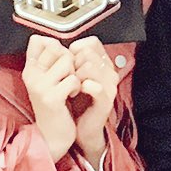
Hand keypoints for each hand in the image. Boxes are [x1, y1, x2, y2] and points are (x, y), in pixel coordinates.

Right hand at [24, 35, 79, 161]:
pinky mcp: (51, 97)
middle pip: (55, 46)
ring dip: (74, 72)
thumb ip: (49, 60)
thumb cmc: (54, 105)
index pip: (38, 40)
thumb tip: (51, 39)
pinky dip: (77, 86)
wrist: (52, 136)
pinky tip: (72, 95)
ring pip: (66, 60)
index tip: (59, 60)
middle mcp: (31, 75)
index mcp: (29, 69)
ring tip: (71, 86)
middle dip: (68, 58)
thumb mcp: (47, 80)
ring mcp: (40, 86)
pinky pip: (73, 79)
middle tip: (68, 74)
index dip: (54, 45)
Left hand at [65, 36, 117, 160]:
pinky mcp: (106, 100)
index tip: (69, 61)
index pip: (92, 42)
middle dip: (73, 63)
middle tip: (69, 77)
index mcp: (103, 63)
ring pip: (90, 66)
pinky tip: (75, 92)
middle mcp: (110, 72)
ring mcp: (110, 86)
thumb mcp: (74, 75)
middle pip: (88, 53)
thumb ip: (72, 59)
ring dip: (75, 75)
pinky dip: (82, 87)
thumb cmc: (77, 101)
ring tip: (72, 85)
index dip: (76, 49)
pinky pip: (96, 86)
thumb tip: (60, 46)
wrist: (82, 128)